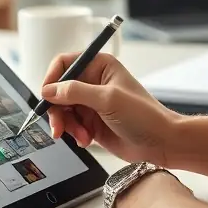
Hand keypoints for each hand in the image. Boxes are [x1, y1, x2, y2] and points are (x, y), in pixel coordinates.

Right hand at [41, 53, 182, 166]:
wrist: (161, 142)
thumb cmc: (144, 115)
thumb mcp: (108, 100)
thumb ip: (75, 92)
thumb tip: (48, 90)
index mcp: (99, 66)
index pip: (64, 64)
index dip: (51, 79)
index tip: (46, 97)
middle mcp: (92, 82)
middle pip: (58, 91)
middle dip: (57, 110)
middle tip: (59, 127)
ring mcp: (91, 103)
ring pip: (62, 110)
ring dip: (67, 125)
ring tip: (82, 136)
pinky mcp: (91, 122)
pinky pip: (70, 125)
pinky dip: (74, 134)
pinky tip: (87, 140)